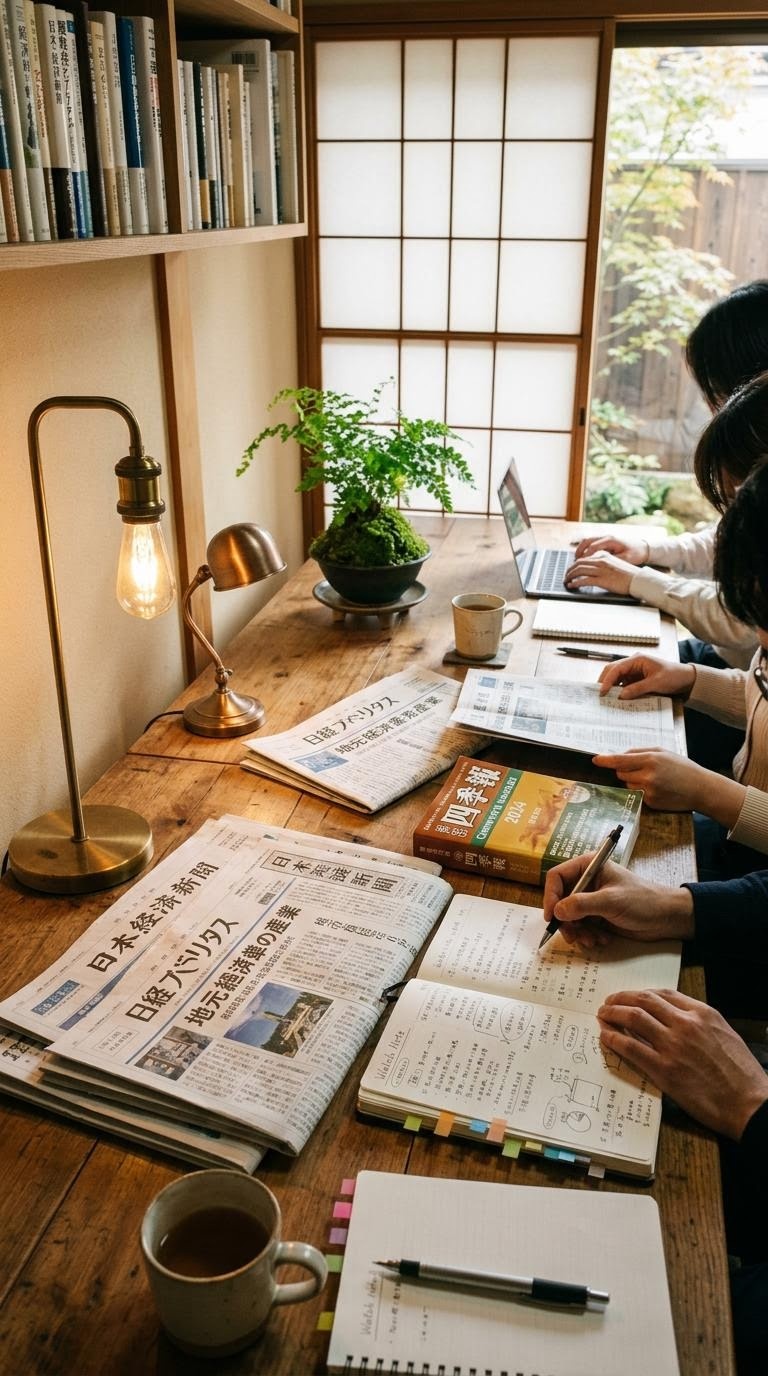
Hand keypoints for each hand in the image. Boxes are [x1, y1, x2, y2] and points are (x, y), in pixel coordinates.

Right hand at [543, 856, 694, 947]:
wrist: (666, 918)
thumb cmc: (642, 901)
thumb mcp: (611, 901)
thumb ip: (582, 905)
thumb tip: (557, 911)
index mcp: (588, 867)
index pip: (557, 877)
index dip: (550, 896)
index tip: (552, 917)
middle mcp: (586, 882)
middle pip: (560, 900)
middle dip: (566, 921)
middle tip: (573, 936)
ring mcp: (591, 900)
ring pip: (569, 917)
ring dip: (577, 932)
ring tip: (592, 940)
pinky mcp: (597, 916)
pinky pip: (580, 927)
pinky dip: (587, 935)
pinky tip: (602, 939)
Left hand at [564, 551, 635, 595]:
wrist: (638, 580)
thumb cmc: (628, 575)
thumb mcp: (615, 564)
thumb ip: (604, 563)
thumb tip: (594, 568)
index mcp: (604, 556)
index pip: (584, 558)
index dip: (574, 564)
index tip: (571, 570)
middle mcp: (601, 561)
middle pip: (579, 563)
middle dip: (569, 570)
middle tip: (566, 576)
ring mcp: (601, 570)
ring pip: (579, 570)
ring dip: (570, 576)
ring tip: (566, 581)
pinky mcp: (602, 580)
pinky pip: (584, 580)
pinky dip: (575, 583)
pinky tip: (572, 585)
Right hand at [573, 533, 648, 563]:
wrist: (643, 547)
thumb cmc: (635, 553)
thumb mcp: (625, 559)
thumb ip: (612, 560)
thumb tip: (600, 564)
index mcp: (611, 540)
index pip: (593, 547)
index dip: (586, 557)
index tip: (581, 565)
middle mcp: (606, 536)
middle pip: (587, 540)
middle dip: (579, 551)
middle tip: (575, 562)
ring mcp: (605, 537)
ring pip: (587, 540)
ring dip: (581, 549)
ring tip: (577, 560)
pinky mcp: (605, 540)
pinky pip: (591, 542)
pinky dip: (585, 549)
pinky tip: (584, 558)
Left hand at [593, 749, 745, 824]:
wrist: (701, 789)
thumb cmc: (682, 768)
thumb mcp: (663, 752)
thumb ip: (640, 752)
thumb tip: (620, 755)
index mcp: (650, 759)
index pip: (620, 760)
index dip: (605, 760)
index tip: (595, 760)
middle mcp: (648, 776)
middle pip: (621, 773)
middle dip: (625, 770)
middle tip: (641, 769)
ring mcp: (649, 791)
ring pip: (627, 784)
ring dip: (633, 781)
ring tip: (653, 779)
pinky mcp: (650, 803)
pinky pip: (637, 795)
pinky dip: (642, 791)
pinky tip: (658, 789)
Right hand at [597, 654, 695, 699]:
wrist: (686, 679)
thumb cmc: (674, 676)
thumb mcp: (656, 683)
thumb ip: (637, 689)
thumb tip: (621, 695)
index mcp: (637, 659)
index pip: (616, 668)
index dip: (607, 680)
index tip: (602, 692)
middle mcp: (633, 663)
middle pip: (613, 670)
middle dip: (605, 682)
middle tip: (599, 696)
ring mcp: (634, 671)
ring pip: (617, 678)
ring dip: (611, 687)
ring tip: (606, 699)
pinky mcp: (637, 678)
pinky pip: (624, 684)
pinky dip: (619, 691)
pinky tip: (617, 699)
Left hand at [598, 989, 767, 1139]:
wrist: (749, 1103)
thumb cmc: (741, 1074)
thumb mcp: (724, 1034)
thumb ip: (699, 1023)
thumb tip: (675, 1019)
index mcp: (702, 1013)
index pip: (663, 994)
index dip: (641, 993)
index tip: (631, 996)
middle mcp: (685, 1024)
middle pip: (643, 1000)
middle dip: (621, 998)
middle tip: (609, 1002)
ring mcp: (673, 1046)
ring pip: (633, 1018)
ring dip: (612, 1014)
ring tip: (603, 1015)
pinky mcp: (664, 1070)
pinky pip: (630, 1048)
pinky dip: (614, 1039)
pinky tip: (606, 1037)